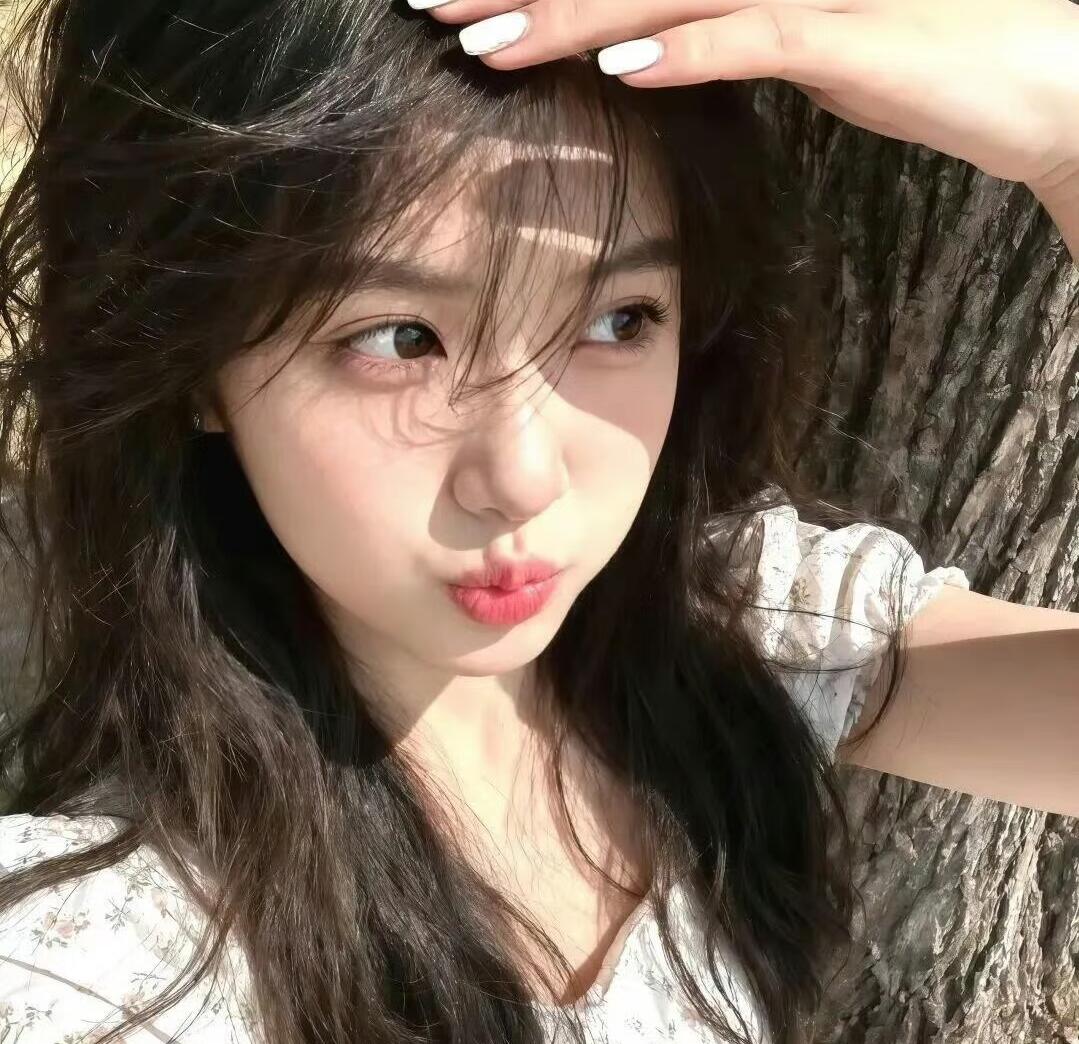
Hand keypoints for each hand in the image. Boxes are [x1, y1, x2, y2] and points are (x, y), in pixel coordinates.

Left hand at [409, 0, 1078, 189]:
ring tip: (485, 41)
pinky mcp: (850, 34)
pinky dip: (685, 52)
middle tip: (433, 2)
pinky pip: (755, 37)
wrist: (1046, 80)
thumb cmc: (927, 55)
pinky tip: (616, 69)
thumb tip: (654, 51)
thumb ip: (732, 35)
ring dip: (572, 17)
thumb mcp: (811, 44)